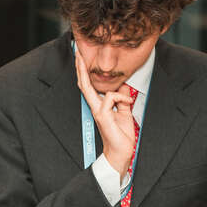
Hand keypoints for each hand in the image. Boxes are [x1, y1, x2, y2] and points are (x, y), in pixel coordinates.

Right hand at [75, 49, 135, 176]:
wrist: (121, 153)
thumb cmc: (121, 136)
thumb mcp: (125, 113)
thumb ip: (123, 100)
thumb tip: (124, 87)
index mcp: (100, 106)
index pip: (89, 86)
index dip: (84, 72)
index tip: (81, 58)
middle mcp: (95, 107)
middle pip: (83, 84)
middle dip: (80, 68)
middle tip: (78, 53)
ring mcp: (97, 111)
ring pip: (92, 89)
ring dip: (114, 89)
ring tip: (126, 97)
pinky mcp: (102, 116)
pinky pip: (109, 98)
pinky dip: (121, 97)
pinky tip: (128, 103)